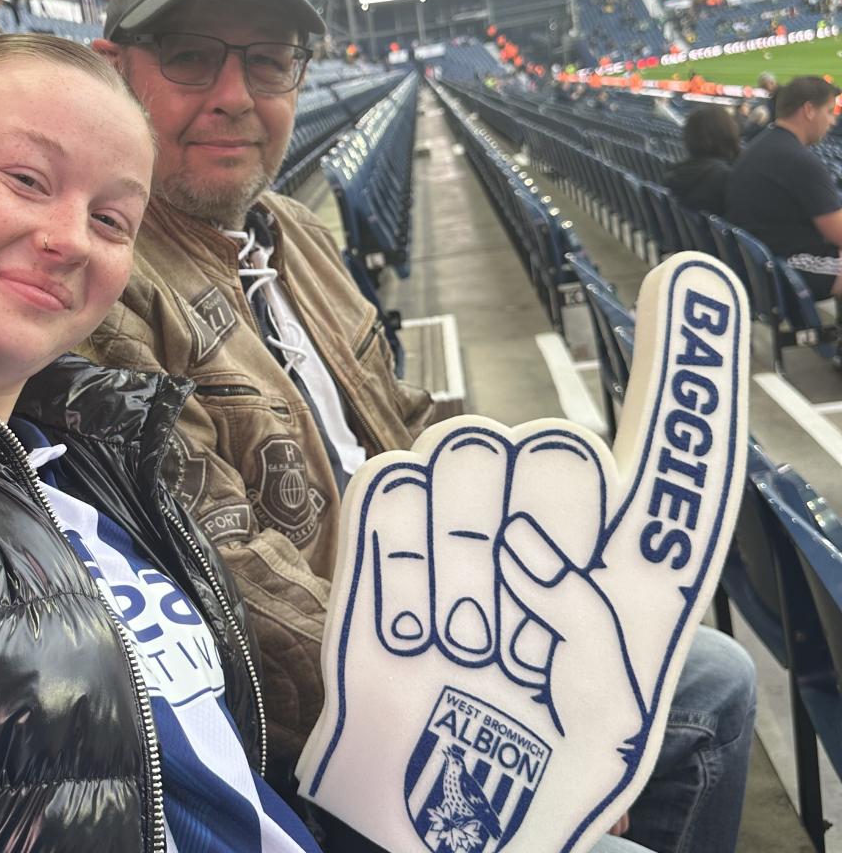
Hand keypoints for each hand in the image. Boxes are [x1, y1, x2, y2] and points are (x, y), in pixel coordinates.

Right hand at [296, 254, 748, 852]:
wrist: (428, 808)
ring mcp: (462, 516)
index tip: (692, 277)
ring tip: (460, 647)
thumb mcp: (608, 715)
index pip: (673, 449)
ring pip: (463, 457)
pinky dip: (397, 571)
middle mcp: (553, 520)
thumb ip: (590, 618)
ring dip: (455, 574)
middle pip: (550, 445)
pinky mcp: (383, 528)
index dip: (690, 364)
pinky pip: (387, 491)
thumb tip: (525, 538)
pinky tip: (413, 629)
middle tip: (512, 643)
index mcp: (638, 562)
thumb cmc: (534, 772)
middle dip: (532, 542)